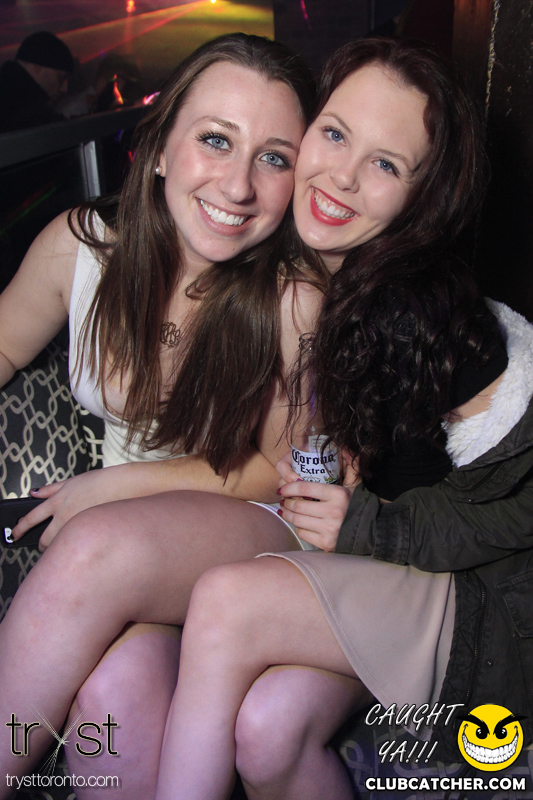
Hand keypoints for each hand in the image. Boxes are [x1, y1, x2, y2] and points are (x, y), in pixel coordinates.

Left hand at [9, 470, 123, 549]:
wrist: (125, 487)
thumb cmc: (101, 482)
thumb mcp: (72, 481)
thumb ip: (51, 489)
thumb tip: (34, 493)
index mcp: (58, 501)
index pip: (31, 518)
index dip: (20, 528)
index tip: (15, 534)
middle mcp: (64, 516)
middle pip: (45, 538)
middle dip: (42, 545)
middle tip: (43, 548)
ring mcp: (78, 527)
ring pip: (60, 546)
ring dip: (58, 550)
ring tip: (63, 551)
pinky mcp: (91, 535)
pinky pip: (78, 547)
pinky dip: (75, 548)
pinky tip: (80, 548)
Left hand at [275, 449, 360, 550]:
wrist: (371, 532)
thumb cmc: (358, 505)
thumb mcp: (355, 484)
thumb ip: (350, 465)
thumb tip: (345, 446)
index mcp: (338, 495)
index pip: (304, 488)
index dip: (288, 487)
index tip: (282, 489)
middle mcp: (333, 512)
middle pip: (298, 506)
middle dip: (286, 502)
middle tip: (282, 500)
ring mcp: (329, 529)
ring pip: (297, 520)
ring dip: (287, 515)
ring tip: (285, 511)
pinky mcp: (326, 544)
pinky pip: (303, 533)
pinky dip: (298, 527)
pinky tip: (298, 523)